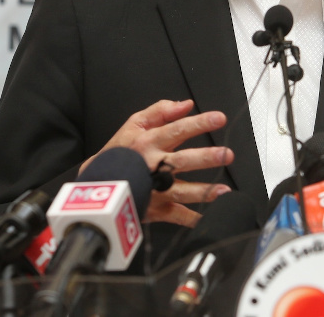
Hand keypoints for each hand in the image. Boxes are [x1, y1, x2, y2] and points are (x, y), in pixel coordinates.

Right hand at [80, 99, 234, 226]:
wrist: (97, 183)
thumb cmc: (120, 152)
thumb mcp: (134, 124)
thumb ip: (161, 111)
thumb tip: (186, 104)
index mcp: (149, 142)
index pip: (177, 129)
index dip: (199, 123)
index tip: (219, 119)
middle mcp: (153, 165)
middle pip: (181, 161)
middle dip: (205, 158)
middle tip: (226, 154)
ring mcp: (154, 189)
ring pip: (180, 191)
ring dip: (203, 191)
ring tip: (223, 190)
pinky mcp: (154, 208)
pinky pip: (175, 216)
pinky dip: (191, 219)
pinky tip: (207, 218)